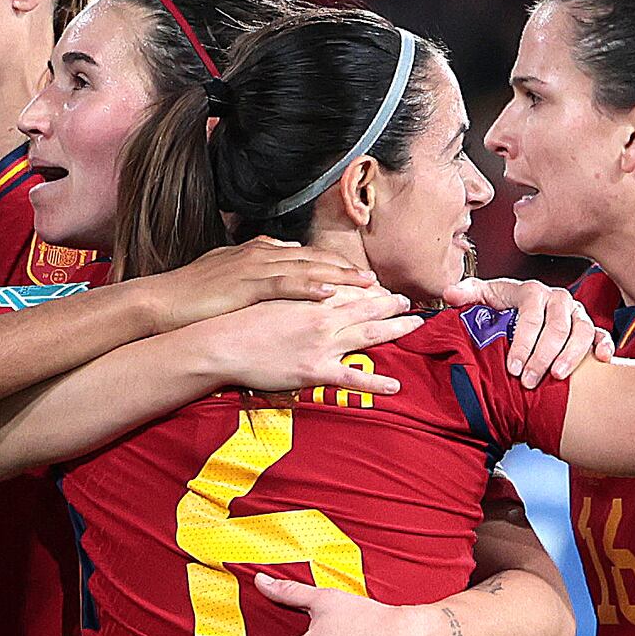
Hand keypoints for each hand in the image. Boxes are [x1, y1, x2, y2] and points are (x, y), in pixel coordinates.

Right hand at [158, 236, 372, 317]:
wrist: (161, 300)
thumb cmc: (191, 293)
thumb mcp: (227, 272)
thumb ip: (254, 265)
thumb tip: (278, 256)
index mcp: (258, 251)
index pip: (306, 255)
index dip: (335, 264)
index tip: (359, 276)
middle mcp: (261, 253)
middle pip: (315, 259)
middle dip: (348, 269)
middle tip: (377, 281)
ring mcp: (254, 267)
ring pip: (306, 268)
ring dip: (339, 276)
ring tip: (367, 285)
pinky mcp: (246, 284)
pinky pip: (284, 284)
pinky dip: (309, 286)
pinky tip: (330, 292)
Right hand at [201, 283, 414, 398]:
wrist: (219, 342)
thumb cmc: (234, 315)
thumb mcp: (259, 280)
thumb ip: (282, 268)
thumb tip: (292, 249)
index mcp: (309, 295)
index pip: (347, 287)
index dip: (368, 287)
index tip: (382, 286)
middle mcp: (322, 317)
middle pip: (365, 307)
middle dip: (390, 304)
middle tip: (410, 302)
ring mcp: (322, 344)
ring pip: (368, 335)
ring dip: (395, 329)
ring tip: (415, 326)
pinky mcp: (315, 370)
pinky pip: (352, 378)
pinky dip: (375, 383)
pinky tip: (395, 386)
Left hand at [454, 274, 607, 387]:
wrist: (525, 315)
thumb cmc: (504, 310)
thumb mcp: (484, 300)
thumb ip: (468, 295)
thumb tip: (450, 293)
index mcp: (532, 292)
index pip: (531, 315)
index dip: (523, 342)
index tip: (512, 367)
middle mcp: (558, 300)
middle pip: (557, 327)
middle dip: (542, 356)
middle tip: (530, 381)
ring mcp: (577, 314)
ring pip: (581, 332)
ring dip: (570, 356)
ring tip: (557, 377)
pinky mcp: (590, 329)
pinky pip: (601, 335)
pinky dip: (604, 346)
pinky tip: (601, 361)